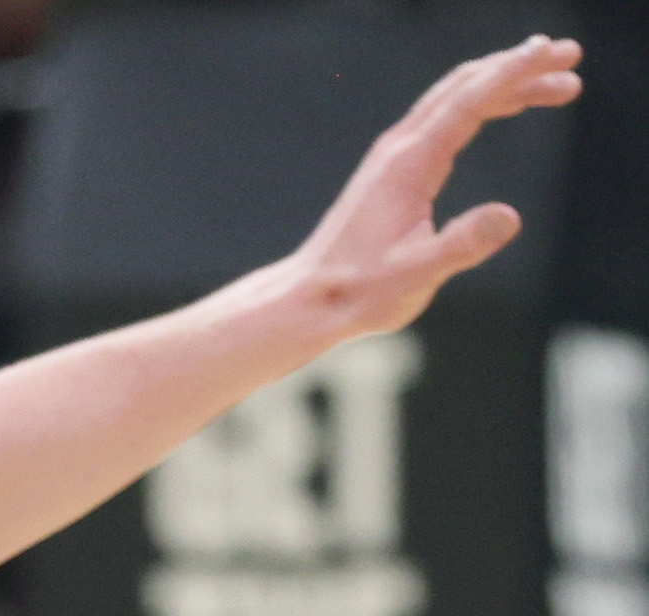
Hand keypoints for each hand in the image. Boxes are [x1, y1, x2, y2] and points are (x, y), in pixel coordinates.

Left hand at [292, 35, 581, 337]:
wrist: (307, 299)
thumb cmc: (358, 293)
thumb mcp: (416, 276)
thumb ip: (462, 245)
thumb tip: (510, 217)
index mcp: (410, 164)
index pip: (471, 100)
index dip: (517, 73)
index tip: (557, 55)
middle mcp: (399, 147)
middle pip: (466, 85)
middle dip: (520, 65)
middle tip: (570, 56)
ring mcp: (393, 154)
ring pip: (455, 96)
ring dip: (503, 81)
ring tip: (555, 81)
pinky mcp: (391, 168)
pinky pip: (443, 117)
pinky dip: (480, 102)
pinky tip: (502, 107)